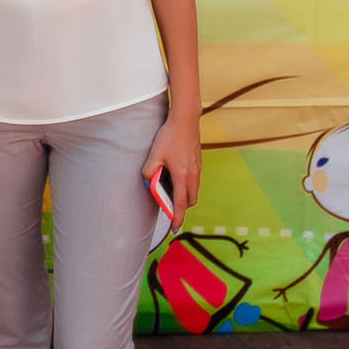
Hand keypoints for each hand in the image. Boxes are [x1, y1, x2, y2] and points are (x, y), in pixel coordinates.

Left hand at [141, 115, 201, 231]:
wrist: (185, 120)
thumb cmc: (169, 136)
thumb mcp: (154, 154)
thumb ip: (149, 171)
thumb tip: (149, 182)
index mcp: (182, 176)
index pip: (180, 203)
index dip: (177, 217)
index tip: (174, 228)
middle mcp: (193, 175)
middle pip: (190, 200)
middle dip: (181, 208)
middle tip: (169, 208)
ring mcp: (198, 168)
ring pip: (193, 190)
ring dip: (184, 195)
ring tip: (170, 191)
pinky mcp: (199, 162)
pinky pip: (194, 181)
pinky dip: (187, 185)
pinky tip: (175, 176)